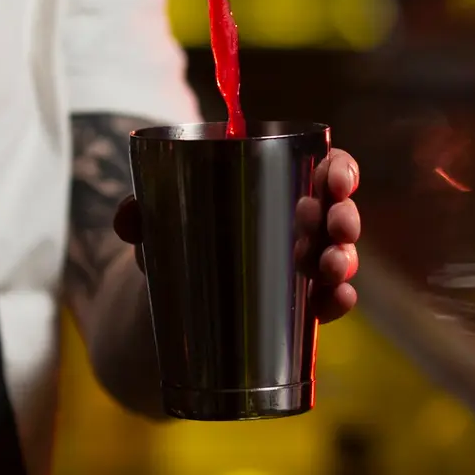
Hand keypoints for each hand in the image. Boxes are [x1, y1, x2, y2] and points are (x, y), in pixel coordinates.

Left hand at [112, 147, 362, 324]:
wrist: (171, 300)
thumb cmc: (177, 238)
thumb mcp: (157, 221)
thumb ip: (138, 213)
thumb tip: (128, 218)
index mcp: (278, 186)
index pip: (324, 170)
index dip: (342, 171)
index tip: (338, 181)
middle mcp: (301, 223)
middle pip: (340, 212)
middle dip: (346, 218)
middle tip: (336, 227)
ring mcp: (304, 265)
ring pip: (340, 256)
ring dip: (344, 260)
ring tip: (329, 268)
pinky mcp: (299, 304)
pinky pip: (328, 300)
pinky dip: (337, 300)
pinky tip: (336, 300)